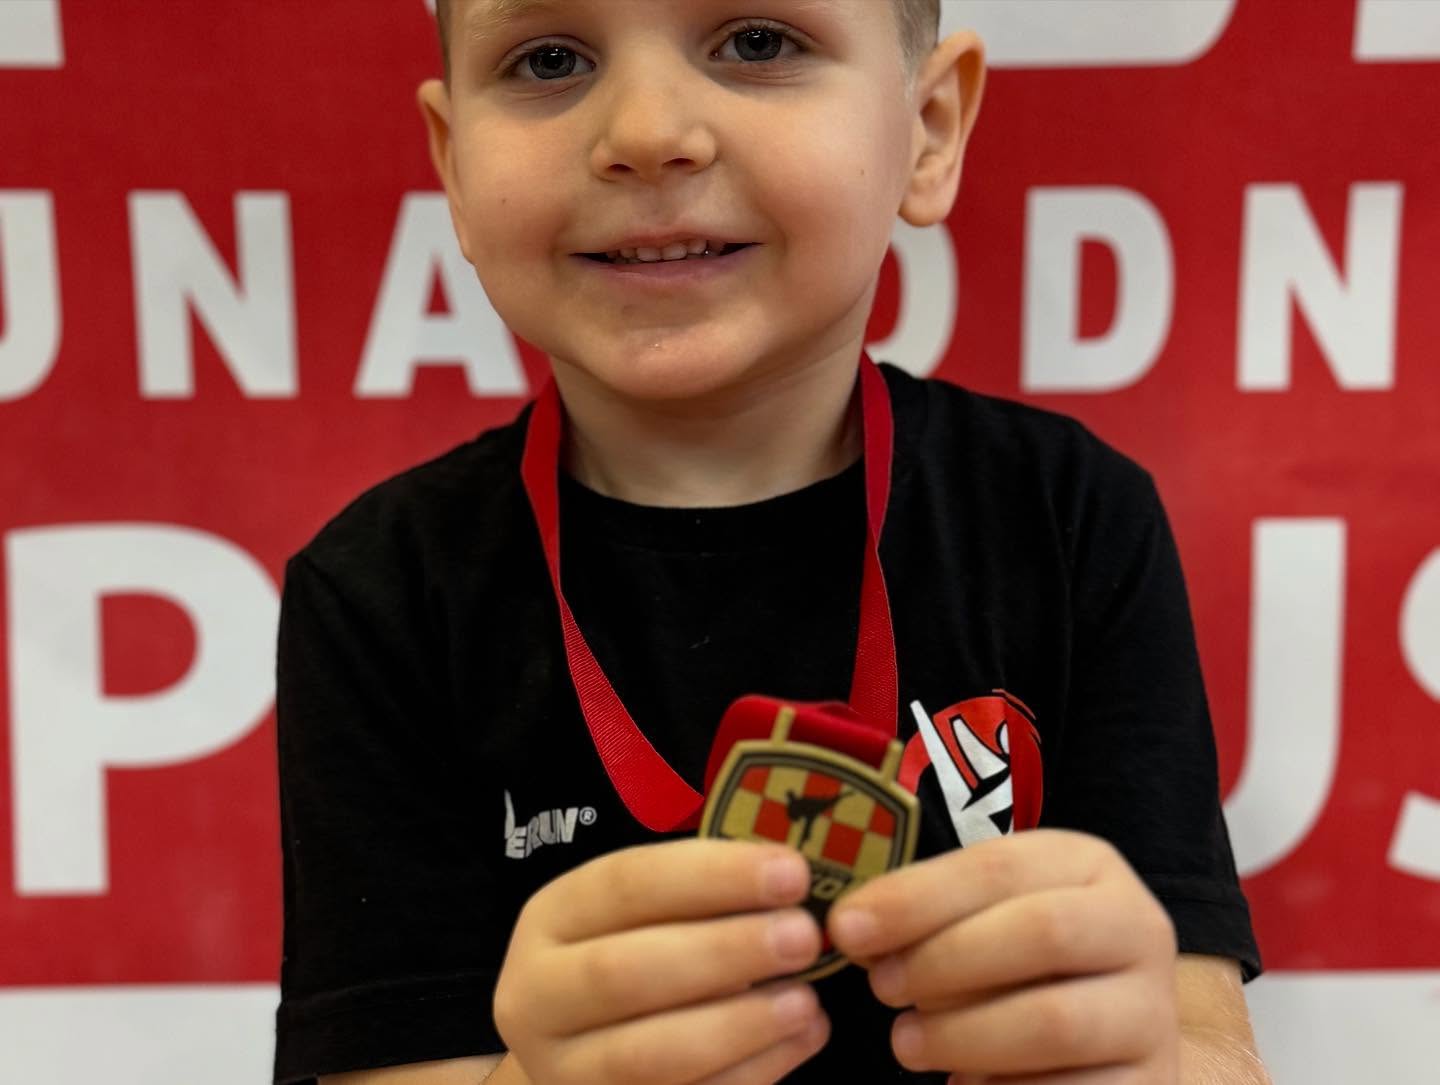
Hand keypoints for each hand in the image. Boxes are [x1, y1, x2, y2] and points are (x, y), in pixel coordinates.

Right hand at [493, 838, 830, 1084]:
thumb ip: (702, 896)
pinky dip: (749, 1072)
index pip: (626, 883)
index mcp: (552, 919)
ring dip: (738, 1024)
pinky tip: (801, 1039)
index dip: (712, 876)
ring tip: (807, 999)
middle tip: (803, 935)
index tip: (791, 872)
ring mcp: (563, 1070)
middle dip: (724, 951)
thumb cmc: (638, 956)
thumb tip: (786, 876)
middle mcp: (539, 994)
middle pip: (625, 970)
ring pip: (647, 1054)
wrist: (589, 1049)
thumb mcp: (645, 915)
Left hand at [826, 829, 1179, 1082]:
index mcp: (1090, 866)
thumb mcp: (983, 918)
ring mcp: (1151, 1012)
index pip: (998, 867)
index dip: (915, 897)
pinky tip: (960, 1084)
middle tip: (882, 988)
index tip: (847, 928)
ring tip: (907, 1043)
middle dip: (944, 960)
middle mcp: (1138, 927)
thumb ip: (928, 915)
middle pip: (1040, 933)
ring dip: (962, 1034)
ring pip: (1054, 1022)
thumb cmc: (1020, 965)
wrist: (1104, 1039)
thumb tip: (852, 928)